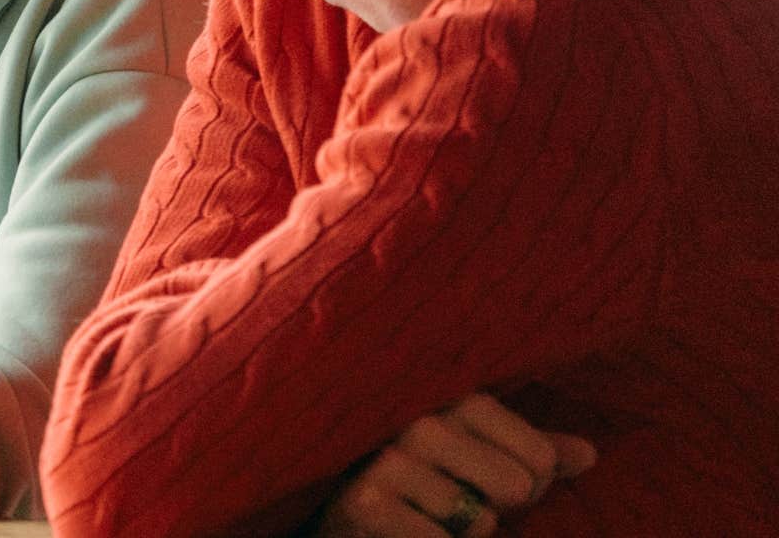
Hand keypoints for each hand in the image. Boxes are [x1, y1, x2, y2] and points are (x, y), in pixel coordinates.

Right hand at [318, 393, 596, 536]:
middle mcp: (418, 422)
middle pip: (515, 485)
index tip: (510, 485)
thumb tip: (591, 454)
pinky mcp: (366, 503)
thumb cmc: (417, 478)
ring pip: (478, 520)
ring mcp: (388, 462)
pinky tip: (407, 529)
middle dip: (501, 510)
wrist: (333, 506)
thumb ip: (530, 452)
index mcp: (450, 400)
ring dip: (464, 532)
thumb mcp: (475, 455)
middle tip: (468, 504)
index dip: (536, 483)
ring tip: (432, 516)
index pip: (538, 455)